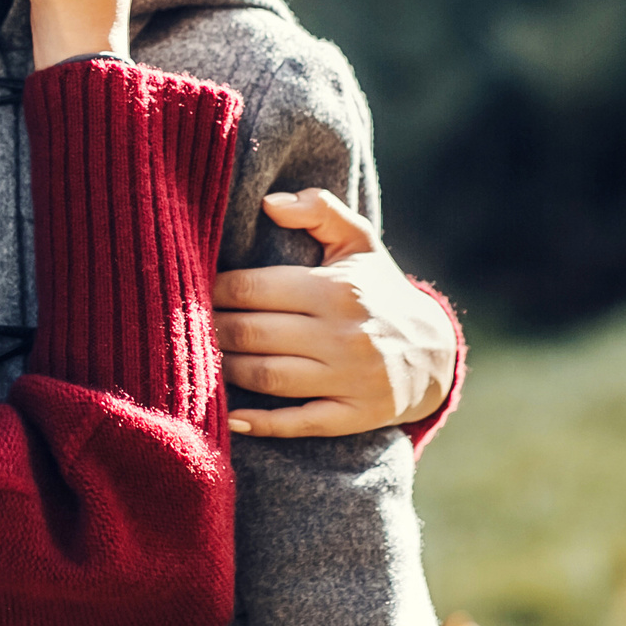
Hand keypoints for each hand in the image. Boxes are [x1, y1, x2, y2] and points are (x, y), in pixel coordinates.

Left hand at [212, 188, 457, 437]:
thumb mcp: (359, 241)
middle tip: (190, 326)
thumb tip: (269, 202)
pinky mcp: (353, 416)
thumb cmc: (380, 289)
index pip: (252, 288)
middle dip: (213, 329)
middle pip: (251, 334)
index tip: (195, 288)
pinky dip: (259, 423)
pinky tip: (229, 417)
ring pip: (266, 378)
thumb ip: (319, 209)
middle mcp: (342, 335)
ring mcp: (349, 379)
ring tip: (206, 357)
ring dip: (226, 369)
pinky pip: (297, 423)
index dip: (215, 290)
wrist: (435, 353)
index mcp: (336, 289)